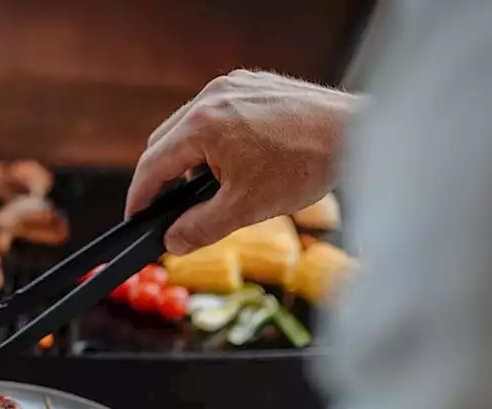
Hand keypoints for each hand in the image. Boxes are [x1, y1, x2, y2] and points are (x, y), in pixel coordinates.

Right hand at [126, 70, 361, 254]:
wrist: (356, 132)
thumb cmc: (305, 166)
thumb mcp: (245, 208)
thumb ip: (200, 228)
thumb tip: (172, 242)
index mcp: (203, 125)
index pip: (153, 164)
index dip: (140, 196)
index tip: (135, 217)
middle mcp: (212, 97)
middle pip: (165, 141)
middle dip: (162, 177)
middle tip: (168, 209)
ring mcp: (232, 85)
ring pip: (189, 125)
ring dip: (189, 156)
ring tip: (208, 187)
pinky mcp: (251, 83)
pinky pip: (216, 112)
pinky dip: (213, 138)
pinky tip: (234, 161)